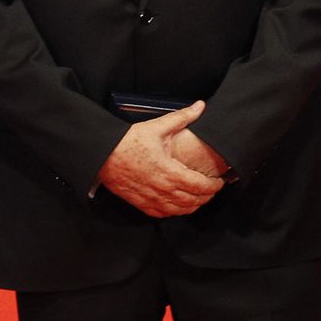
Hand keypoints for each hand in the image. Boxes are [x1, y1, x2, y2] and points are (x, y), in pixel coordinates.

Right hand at [97, 101, 225, 217]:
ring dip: (192, 206)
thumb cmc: (127, 142)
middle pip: (193, 201)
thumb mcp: (156, 127)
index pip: (201, 186)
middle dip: (206, 197)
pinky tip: (176, 206)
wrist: (101, 154)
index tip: (220, 182)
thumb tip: (200, 106)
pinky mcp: (139, 202)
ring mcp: (150, 197)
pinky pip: (161, 213)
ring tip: (198, 198)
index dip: (215, 186)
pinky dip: (173, 212)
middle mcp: (162, 189)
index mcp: (170, 172)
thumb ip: (182, 117)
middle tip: (211, 189)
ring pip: (179, 210)